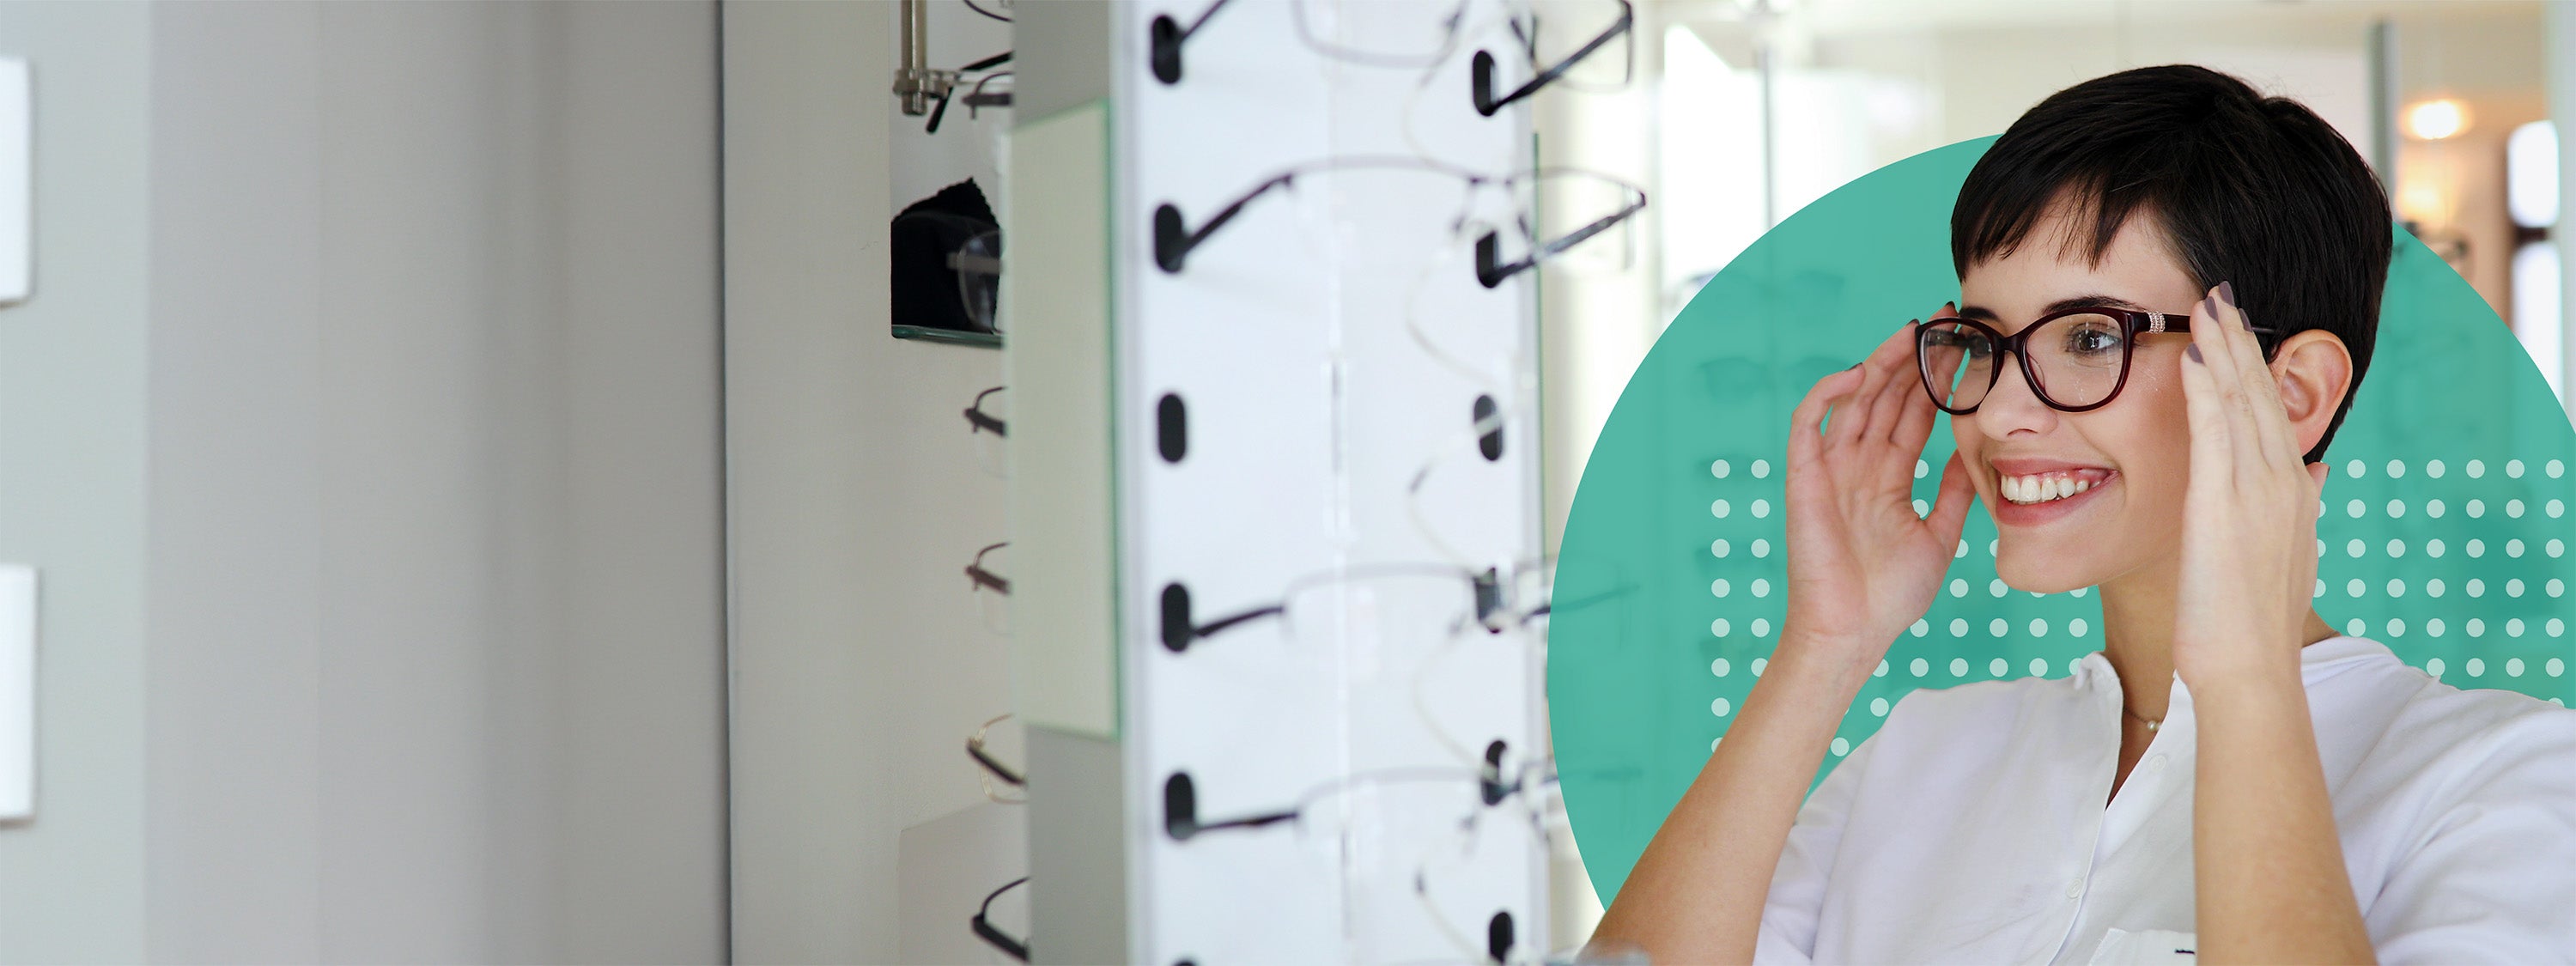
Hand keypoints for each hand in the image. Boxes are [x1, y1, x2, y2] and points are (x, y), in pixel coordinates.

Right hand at [1780, 306, 1978, 675]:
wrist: (1852, 632)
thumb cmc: (1890, 597)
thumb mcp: (1939, 535)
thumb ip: (1954, 493)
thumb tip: (1979, 454)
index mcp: (1887, 477)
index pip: (1913, 414)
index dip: (1936, 379)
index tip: (1965, 345)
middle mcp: (1858, 465)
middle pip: (1885, 396)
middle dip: (1913, 357)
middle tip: (1945, 319)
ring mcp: (1830, 468)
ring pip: (1854, 400)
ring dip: (1881, 364)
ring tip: (1912, 332)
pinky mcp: (1805, 478)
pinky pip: (1810, 424)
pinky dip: (1830, 394)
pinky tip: (1861, 373)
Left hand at [2171, 281, 2326, 685]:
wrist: (2251, 667)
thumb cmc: (2254, 623)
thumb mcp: (2285, 555)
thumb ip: (2299, 508)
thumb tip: (2314, 474)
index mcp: (2293, 492)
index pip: (2273, 415)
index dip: (2257, 367)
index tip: (2239, 328)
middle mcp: (2282, 483)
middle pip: (2262, 395)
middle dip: (2242, 340)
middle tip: (2221, 291)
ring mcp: (2257, 491)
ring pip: (2242, 402)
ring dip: (2223, 347)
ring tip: (2205, 302)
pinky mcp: (2224, 505)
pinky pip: (2214, 431)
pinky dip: (2206, 386)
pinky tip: (2193, 351)